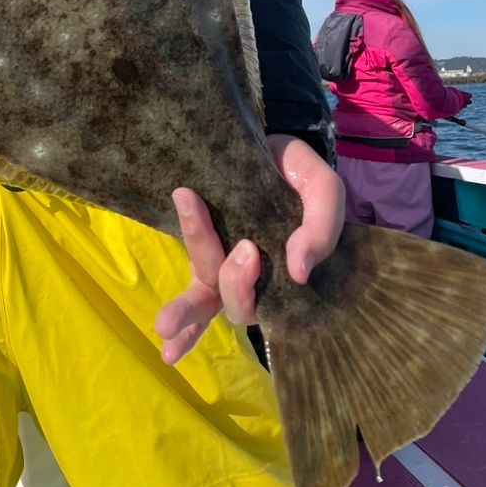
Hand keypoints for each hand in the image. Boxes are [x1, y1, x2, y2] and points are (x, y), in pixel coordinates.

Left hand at [154, 134, 344, 363]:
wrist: (263, 147)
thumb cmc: (296, 174)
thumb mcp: (321, 188)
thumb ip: (321, 226)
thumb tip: (299, 271)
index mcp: (288, 267)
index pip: (282, 300)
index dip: (266, 282)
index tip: (254, 248)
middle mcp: (257, 276)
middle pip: (240, 301)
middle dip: (236, 286)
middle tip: (246, 250)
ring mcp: (227, 267)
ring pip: (210, 297)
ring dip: (187, 310)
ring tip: (164, 324)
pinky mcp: (204, 252)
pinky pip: (193, 286)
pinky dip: (183, 321)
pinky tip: (165, 339)